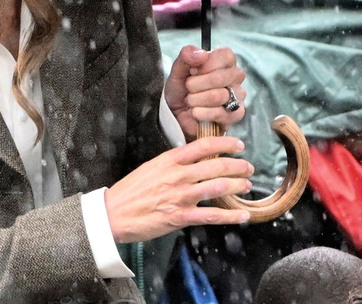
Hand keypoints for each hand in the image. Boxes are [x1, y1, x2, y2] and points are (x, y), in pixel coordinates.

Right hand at [105, 136, 254, 242]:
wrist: (113, 213)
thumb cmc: (131, 191)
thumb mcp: (152, 166)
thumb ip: (173, 162)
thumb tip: (193, 158)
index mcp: (170, 160)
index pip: (203, 146)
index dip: (225, 144)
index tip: (238, 145)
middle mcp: (178, 175)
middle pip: (216, 166)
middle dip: (237, 166)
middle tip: (248, 167)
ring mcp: (180, 196)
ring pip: (218, 187)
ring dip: (237, 186)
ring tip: (246, 185)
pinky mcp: (180, 217)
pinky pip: (212, 215)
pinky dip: (231, 216)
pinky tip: (243, 215)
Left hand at [163, 46, 246, 140]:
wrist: (177, 114)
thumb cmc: (181, 89)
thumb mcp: (178, 70)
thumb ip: (186, 56)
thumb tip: (202, 54)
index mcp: (225, 60)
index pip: (225, 55)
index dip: (205, 65)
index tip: (192, 71)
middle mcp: (235, 76)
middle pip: (219, 77)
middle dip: (195, 85)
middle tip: (189, 88)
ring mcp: (238, 95)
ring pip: (218, 96)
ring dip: (196, 100)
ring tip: (191, 101)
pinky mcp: (237, 114)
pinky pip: (220, 113)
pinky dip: (202, 113)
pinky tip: (197, 112)